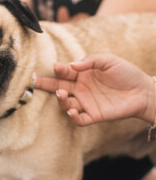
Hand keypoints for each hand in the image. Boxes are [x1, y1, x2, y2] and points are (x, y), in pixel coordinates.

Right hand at [34, 54, 154, 125]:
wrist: (143, 91)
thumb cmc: (126, 73)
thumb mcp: (108, 60)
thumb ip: (90, 61)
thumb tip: (71, 66)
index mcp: (82, 75)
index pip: (65, 72)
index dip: (58, 69)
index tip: (55, 66)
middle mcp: (80, 89)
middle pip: (58, 87)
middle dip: (46, 85)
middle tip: (36, 83)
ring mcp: (86, 102)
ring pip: (66, 104)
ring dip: (61, 100)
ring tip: (62, 95)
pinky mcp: (93, 115)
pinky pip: (79, 119)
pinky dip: (73, 117)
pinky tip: (73, 111)